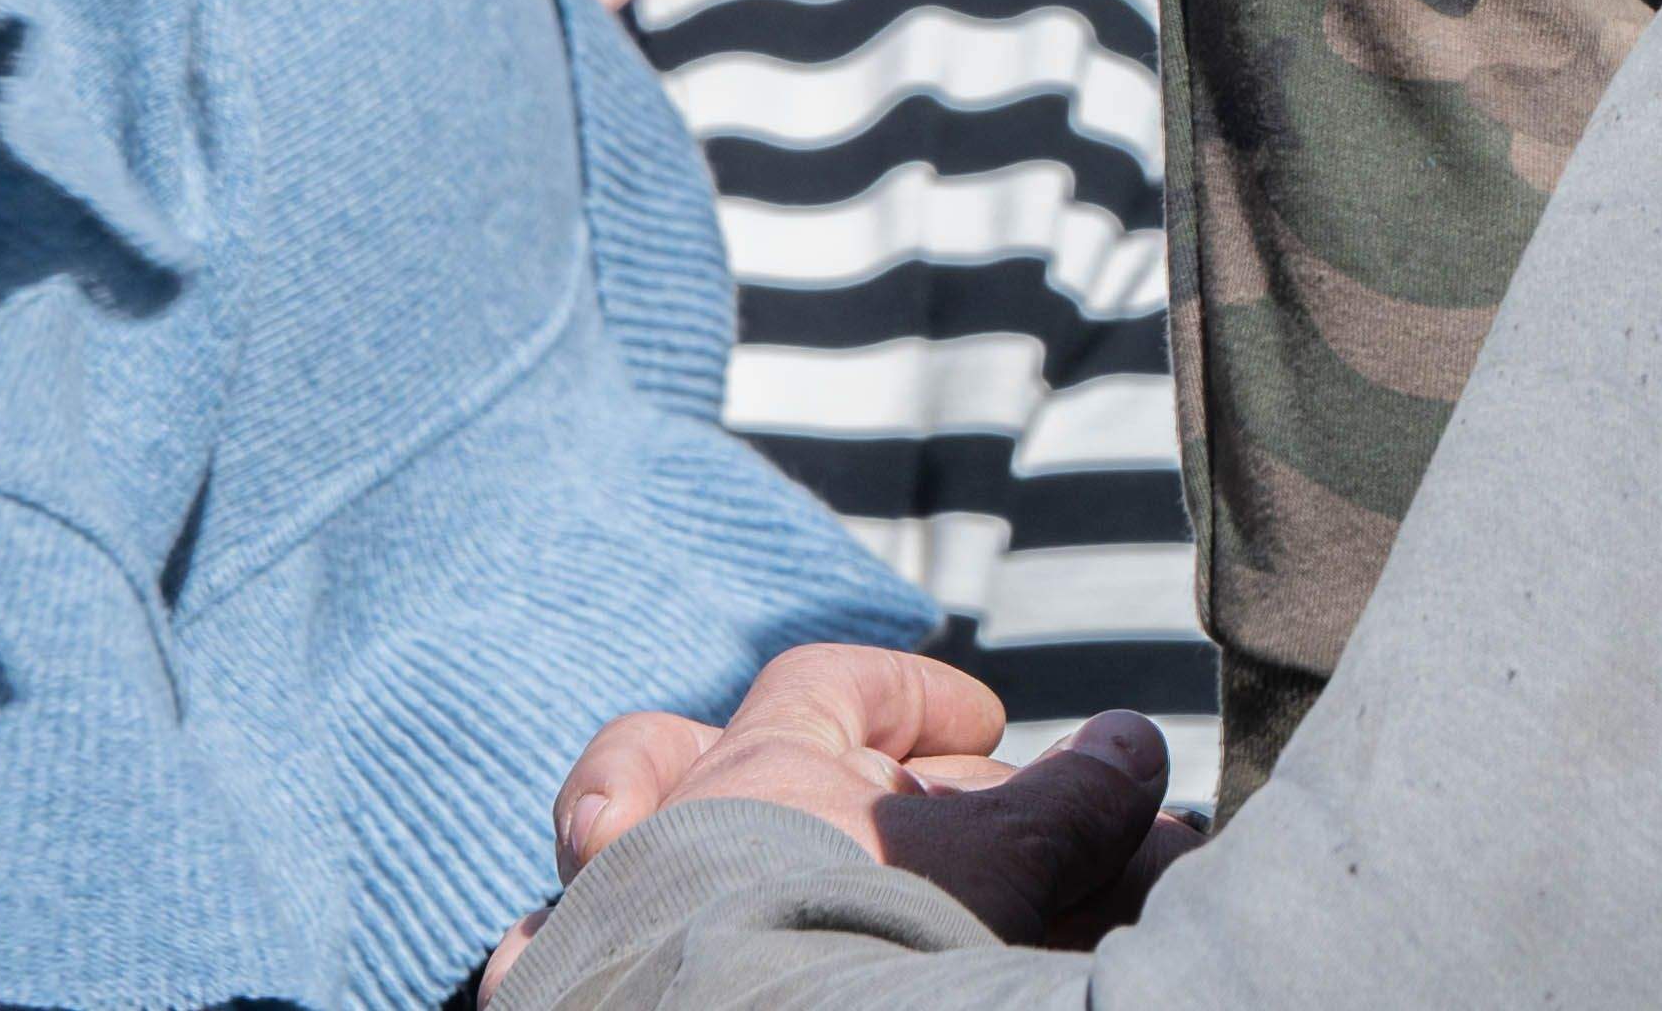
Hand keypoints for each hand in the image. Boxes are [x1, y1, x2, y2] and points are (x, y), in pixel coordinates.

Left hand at [552, 656, 1167, 950]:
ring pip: (592, 844)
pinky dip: (554, 966)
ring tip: (681, 871)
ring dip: (635, 847)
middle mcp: (670, 822)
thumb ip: (1069, 801)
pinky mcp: (567, 992)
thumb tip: (1129, 742)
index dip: (907, 694)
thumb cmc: (882, 944)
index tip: (987, 726)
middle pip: (666, 748)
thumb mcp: (1008, 866)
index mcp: (771, 769)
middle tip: (824, 795)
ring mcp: (607, 911)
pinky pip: (533, 965)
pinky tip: (568, 974)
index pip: (834, 681)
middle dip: (728, 761)